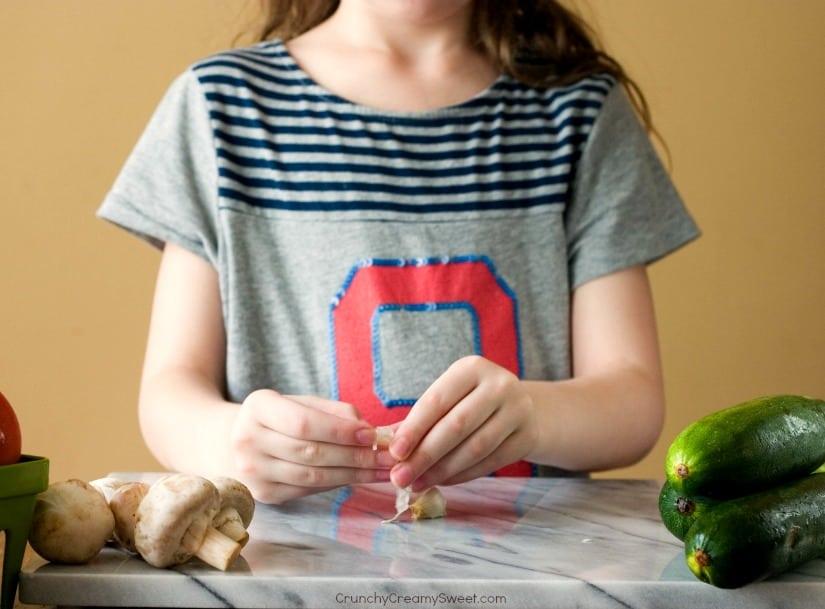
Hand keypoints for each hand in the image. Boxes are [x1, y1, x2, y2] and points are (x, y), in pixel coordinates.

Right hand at [229, 389, 395, 503]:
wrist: (233, 441)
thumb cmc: (278, 417)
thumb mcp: (300, 402)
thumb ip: (333, 411)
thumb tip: (369, 431)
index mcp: (257, 407)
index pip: (304, 423)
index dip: (340, 431)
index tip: (372, 435)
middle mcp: (248, 440)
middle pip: (311, 453)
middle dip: (355, 456)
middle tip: (387, 457)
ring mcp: (253, 472)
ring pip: (312, 476)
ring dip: (353, 475)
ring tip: (381, 470)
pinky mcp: (263, 494)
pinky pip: (308, 490)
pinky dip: (338, 484)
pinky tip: (359, 478)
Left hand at [388, 356, 537, 489]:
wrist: (519, 406)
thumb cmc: (470, 401)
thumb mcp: (447, 398)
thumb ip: (419, 420)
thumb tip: (386, 448)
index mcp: (472, 367)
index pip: (437, 400)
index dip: (414, 429)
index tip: (394, 453)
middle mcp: (500, 384)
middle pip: (457, 426)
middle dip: (425, 455)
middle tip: (400, 477)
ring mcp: (519, 410)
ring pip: (475, 447)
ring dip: (442, 470)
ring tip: (418, 483)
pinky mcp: (528, 436)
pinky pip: (491, 462)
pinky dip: (463, 475)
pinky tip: (443, 481)